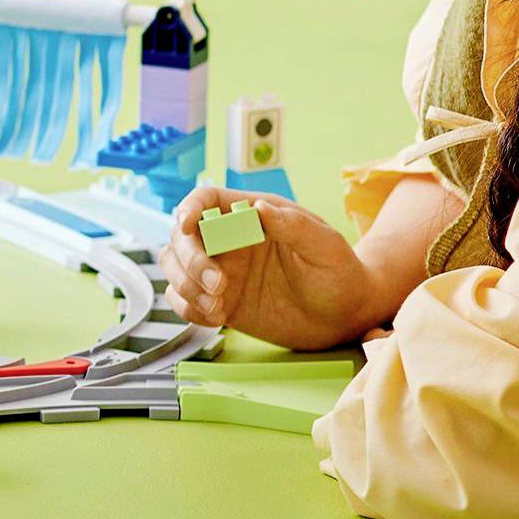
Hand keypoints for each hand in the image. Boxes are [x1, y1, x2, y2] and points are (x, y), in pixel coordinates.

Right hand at [162, 189, 382, 350]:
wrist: (344, 317)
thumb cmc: (341, 274)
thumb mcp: (326, 247)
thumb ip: (294, 226)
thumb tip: (258, 208)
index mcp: (250, 216)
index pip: (205, 200)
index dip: (188, 209)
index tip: (187, 227)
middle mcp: (227, 241)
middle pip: (182, 238)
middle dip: (190, 261)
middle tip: (217, 285)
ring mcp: (219, 271)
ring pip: (174, 268)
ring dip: (185, 286)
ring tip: (217, 306)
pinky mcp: (217, 301)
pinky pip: (183, 300)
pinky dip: (188, 308)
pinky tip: (217, 317)